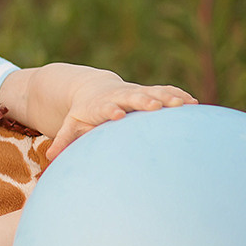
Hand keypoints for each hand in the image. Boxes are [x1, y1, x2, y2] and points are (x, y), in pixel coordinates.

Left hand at [45, 80, 196, 161]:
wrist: (93, 88)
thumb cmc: (83, 113)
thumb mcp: (71, 125)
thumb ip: (64, 140)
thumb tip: (50, 157)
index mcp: (101, 105)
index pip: (106, 107)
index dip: (111, 110)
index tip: (117, 114)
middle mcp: (121, 96)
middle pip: (133, 97)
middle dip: (144, 101)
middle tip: (157, 106)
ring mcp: (137, 93)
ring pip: (154, 92)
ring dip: (169, 97)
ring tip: (185, 104)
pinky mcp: (149, 92)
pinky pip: (166, 92)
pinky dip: (179, 96)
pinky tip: (195, 104)